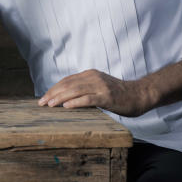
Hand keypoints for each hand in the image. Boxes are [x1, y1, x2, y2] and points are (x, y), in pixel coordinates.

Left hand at [38, 69, 153, 116]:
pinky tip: (66, 107)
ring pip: (75, 91)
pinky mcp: (107, 97)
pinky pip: (88, 99)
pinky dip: (75, 102)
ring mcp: (101, 87)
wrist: (140, 94)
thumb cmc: (120, 94)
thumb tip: (68, 99)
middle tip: (41, 103)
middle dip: (53, 94)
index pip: (67, 80)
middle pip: (68, 84)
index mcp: (91, 74)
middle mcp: (94, 78)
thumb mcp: (100, 87)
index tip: (44, 97)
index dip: (54, 88)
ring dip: (60, 98)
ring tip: (49, 105)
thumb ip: (86, 89)